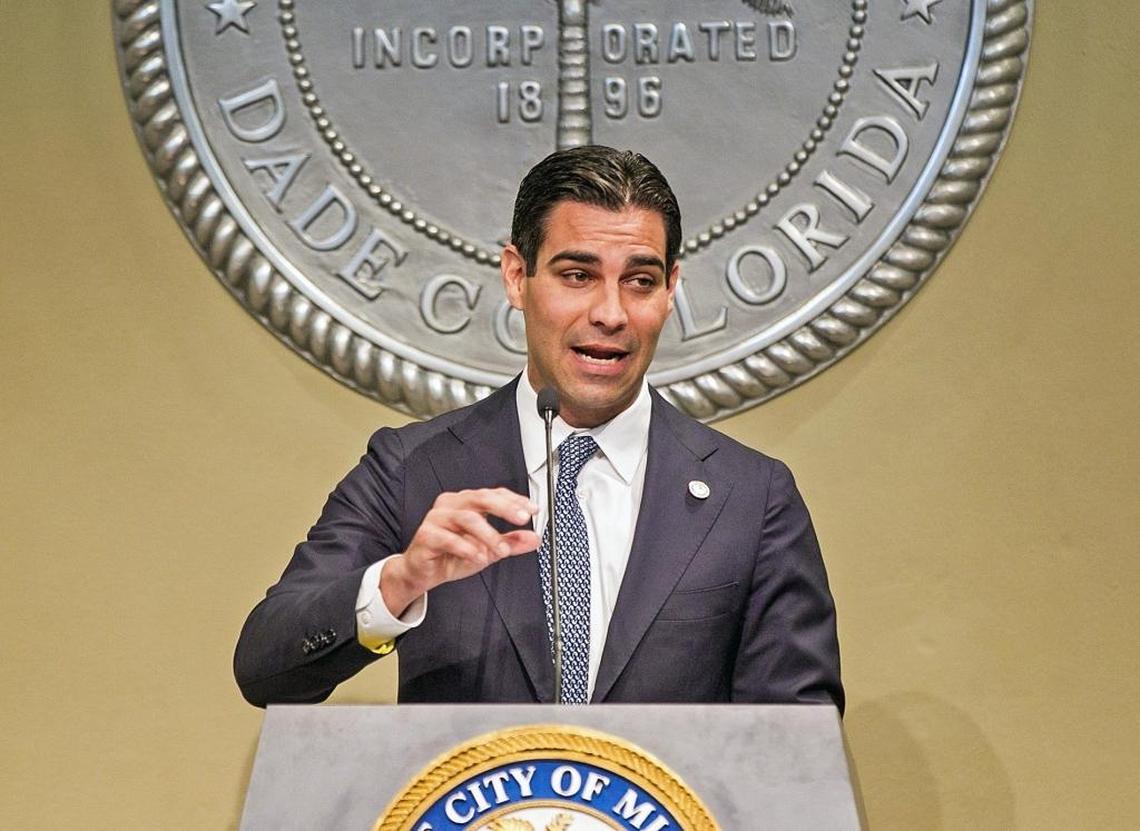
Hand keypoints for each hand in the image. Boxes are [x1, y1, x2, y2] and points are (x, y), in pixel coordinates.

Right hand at [381, 488, 539, 616]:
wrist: (423, 572)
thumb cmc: (452, 555)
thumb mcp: (488, 549)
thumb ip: (510, 542)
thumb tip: (533, 538)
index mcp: (466, 503)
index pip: (493, 494)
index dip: (514, 500)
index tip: (532, 510)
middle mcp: (451, 505)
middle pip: (481, 498)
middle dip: (505, 508)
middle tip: (522, 519)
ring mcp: (437, 518)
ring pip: (467, 518)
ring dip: (488, 534)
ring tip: (501, 550)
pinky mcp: (426, 535)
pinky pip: (448, 538)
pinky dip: (466, 548)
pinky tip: (479, 556)